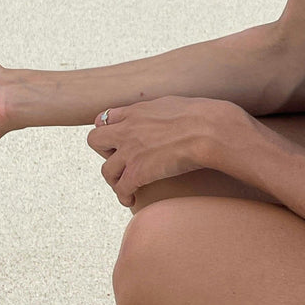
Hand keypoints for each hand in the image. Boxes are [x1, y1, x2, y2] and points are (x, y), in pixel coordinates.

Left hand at [86, 95, 231, 208]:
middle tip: (120, 160)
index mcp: (136, 111)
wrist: (210, 130)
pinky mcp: (139, 172)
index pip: (105, 119)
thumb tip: (166, 114)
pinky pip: (121, 189)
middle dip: (104, 152)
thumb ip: (160, 110)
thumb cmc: (203, 115)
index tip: (118, 141)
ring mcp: (131, 152)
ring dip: (114, 179)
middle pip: (94, 140)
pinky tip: (131, 200)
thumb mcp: (174, 103)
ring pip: (106, 170)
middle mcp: (128, 130)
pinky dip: (124, 196)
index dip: (109, 131)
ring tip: (125, 185)